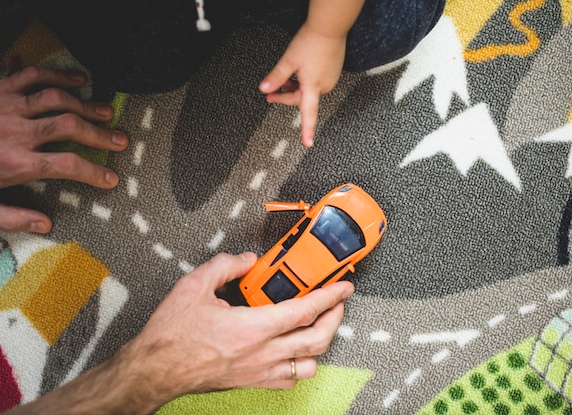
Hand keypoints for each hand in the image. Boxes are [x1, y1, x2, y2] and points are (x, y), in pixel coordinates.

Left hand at [0, 66, 127, 232]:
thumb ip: (12, 216)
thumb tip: (46, 224)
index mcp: (16, 162)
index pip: (68, 165)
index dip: (95, 172)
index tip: (111, 179)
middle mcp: (17, 131)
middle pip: (71, 127)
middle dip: (100, 133)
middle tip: (120, 139)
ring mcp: (9, 105)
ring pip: (57, 98)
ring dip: (86, 104)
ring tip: (107, 110)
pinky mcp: (0, 88)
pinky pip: (33, 75)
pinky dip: (58, 74)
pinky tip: (79, 79)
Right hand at [129, 252, 353, 401]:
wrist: (156, 370)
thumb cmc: (172, 335)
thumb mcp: (195, 286)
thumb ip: (226, 266)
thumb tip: (248, 262)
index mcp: (253, 327)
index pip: (305, 310)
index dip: (330, 296)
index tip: (343, 288)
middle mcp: (263, 352)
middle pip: (318, 339)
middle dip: (336, 318)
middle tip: (338, 303)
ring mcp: (260, 371)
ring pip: (310, 364)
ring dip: (321, 344)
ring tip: (320, 326)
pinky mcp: (253, 382)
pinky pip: (290, 379)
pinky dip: (301, 365)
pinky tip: (295, 351)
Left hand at [259, 24, 345, 146]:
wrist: (329, 27)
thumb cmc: (312, 42)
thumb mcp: (289, 60)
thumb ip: (276, 76)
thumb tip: (264, 88)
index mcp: (313, 87)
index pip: (309, 114)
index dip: (308, 131)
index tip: (308, 143)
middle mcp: (324, 87)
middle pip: (302, 100)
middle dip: (286, 97)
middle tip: (271, 94)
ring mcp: (330, 80)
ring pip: (308, 91)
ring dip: (295, 88)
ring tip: (284, 78)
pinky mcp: (332, 73)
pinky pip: (315, 83)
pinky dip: (305, 81)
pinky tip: (299, 71)